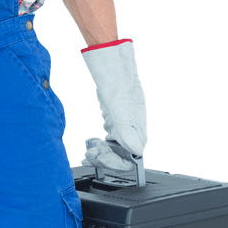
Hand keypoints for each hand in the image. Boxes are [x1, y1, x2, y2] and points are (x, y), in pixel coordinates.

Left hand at [79, 38, 147, 171]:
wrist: (112, 64)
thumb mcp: (119, 109)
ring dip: (103, 153)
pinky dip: (102, 144)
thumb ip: (127, 130)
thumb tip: (136, 150)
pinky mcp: (115, 119)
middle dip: (107, 159)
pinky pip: (111, 138)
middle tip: (92, 155)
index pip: (133, 156)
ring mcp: (124, 123)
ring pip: (117, 147)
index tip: (104, 161)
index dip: (119, 163)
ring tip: (90, 151)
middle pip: (124, 154)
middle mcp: (133, 127)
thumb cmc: (116, 82)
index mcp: (138, 127)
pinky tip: (94, 144)